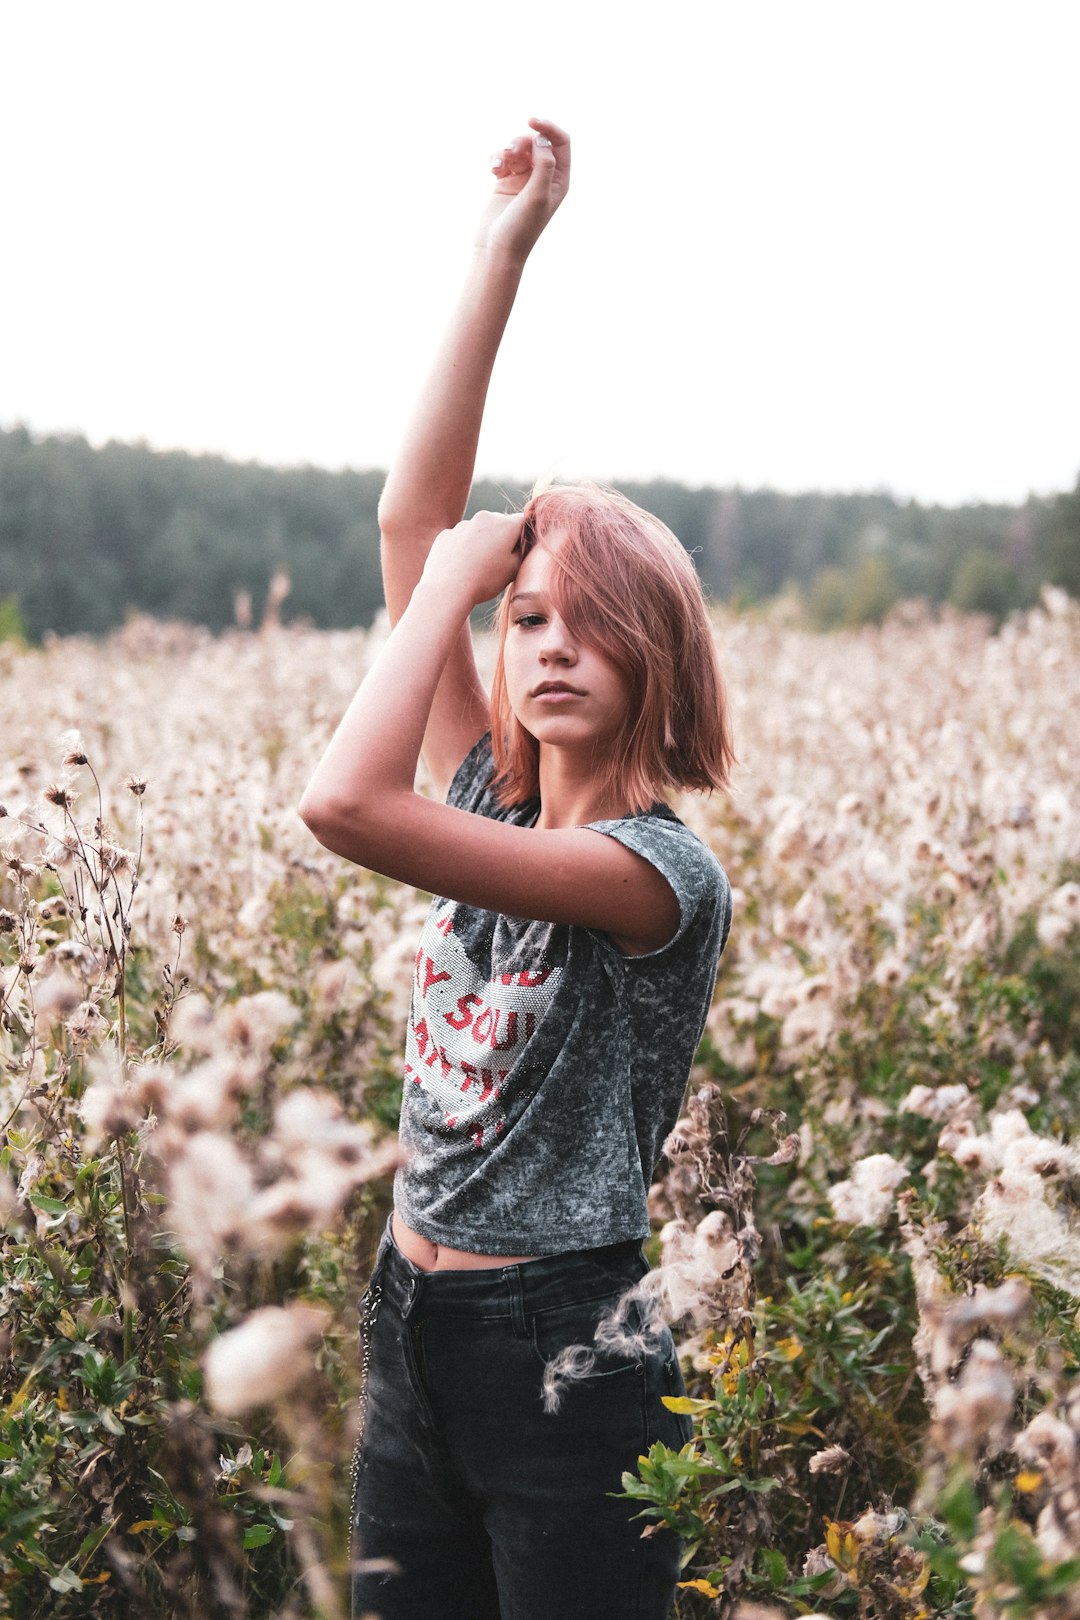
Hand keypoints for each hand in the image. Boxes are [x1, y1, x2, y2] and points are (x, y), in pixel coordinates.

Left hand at [422, 511, 524, 607]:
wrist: (447, 588)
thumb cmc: (485, 580)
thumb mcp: (514, 569)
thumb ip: (523, 550)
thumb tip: (522, 541)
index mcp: (505, 524)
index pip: (523, 521)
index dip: (523, 537)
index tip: (518, 553)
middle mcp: (484, 517)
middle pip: (499, 524)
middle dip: (501, 539)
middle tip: (497, 563)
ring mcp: (462, 525)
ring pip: (478, 531)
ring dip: (482, 544)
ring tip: (477, 568)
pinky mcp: (446, 534)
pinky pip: (460, 539)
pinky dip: (463, 549)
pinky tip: (461, 567)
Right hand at [475, 117, 570, 263]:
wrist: (497, 249)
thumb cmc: (521, 227)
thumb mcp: (538, 196)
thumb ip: (544, 165)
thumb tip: (541, 139)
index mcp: (559, 180)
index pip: (560, 142)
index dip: (548, 128)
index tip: (531, 121)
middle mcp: (544, 177)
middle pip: (536, 142)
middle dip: (521, 142)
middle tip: (510, 152)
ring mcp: (524, 179)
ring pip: (517, 148)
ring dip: (506, 150)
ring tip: (498, 164)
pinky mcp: (505, 181)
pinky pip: (502, 157)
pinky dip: (496, 158)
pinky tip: (493, 169)